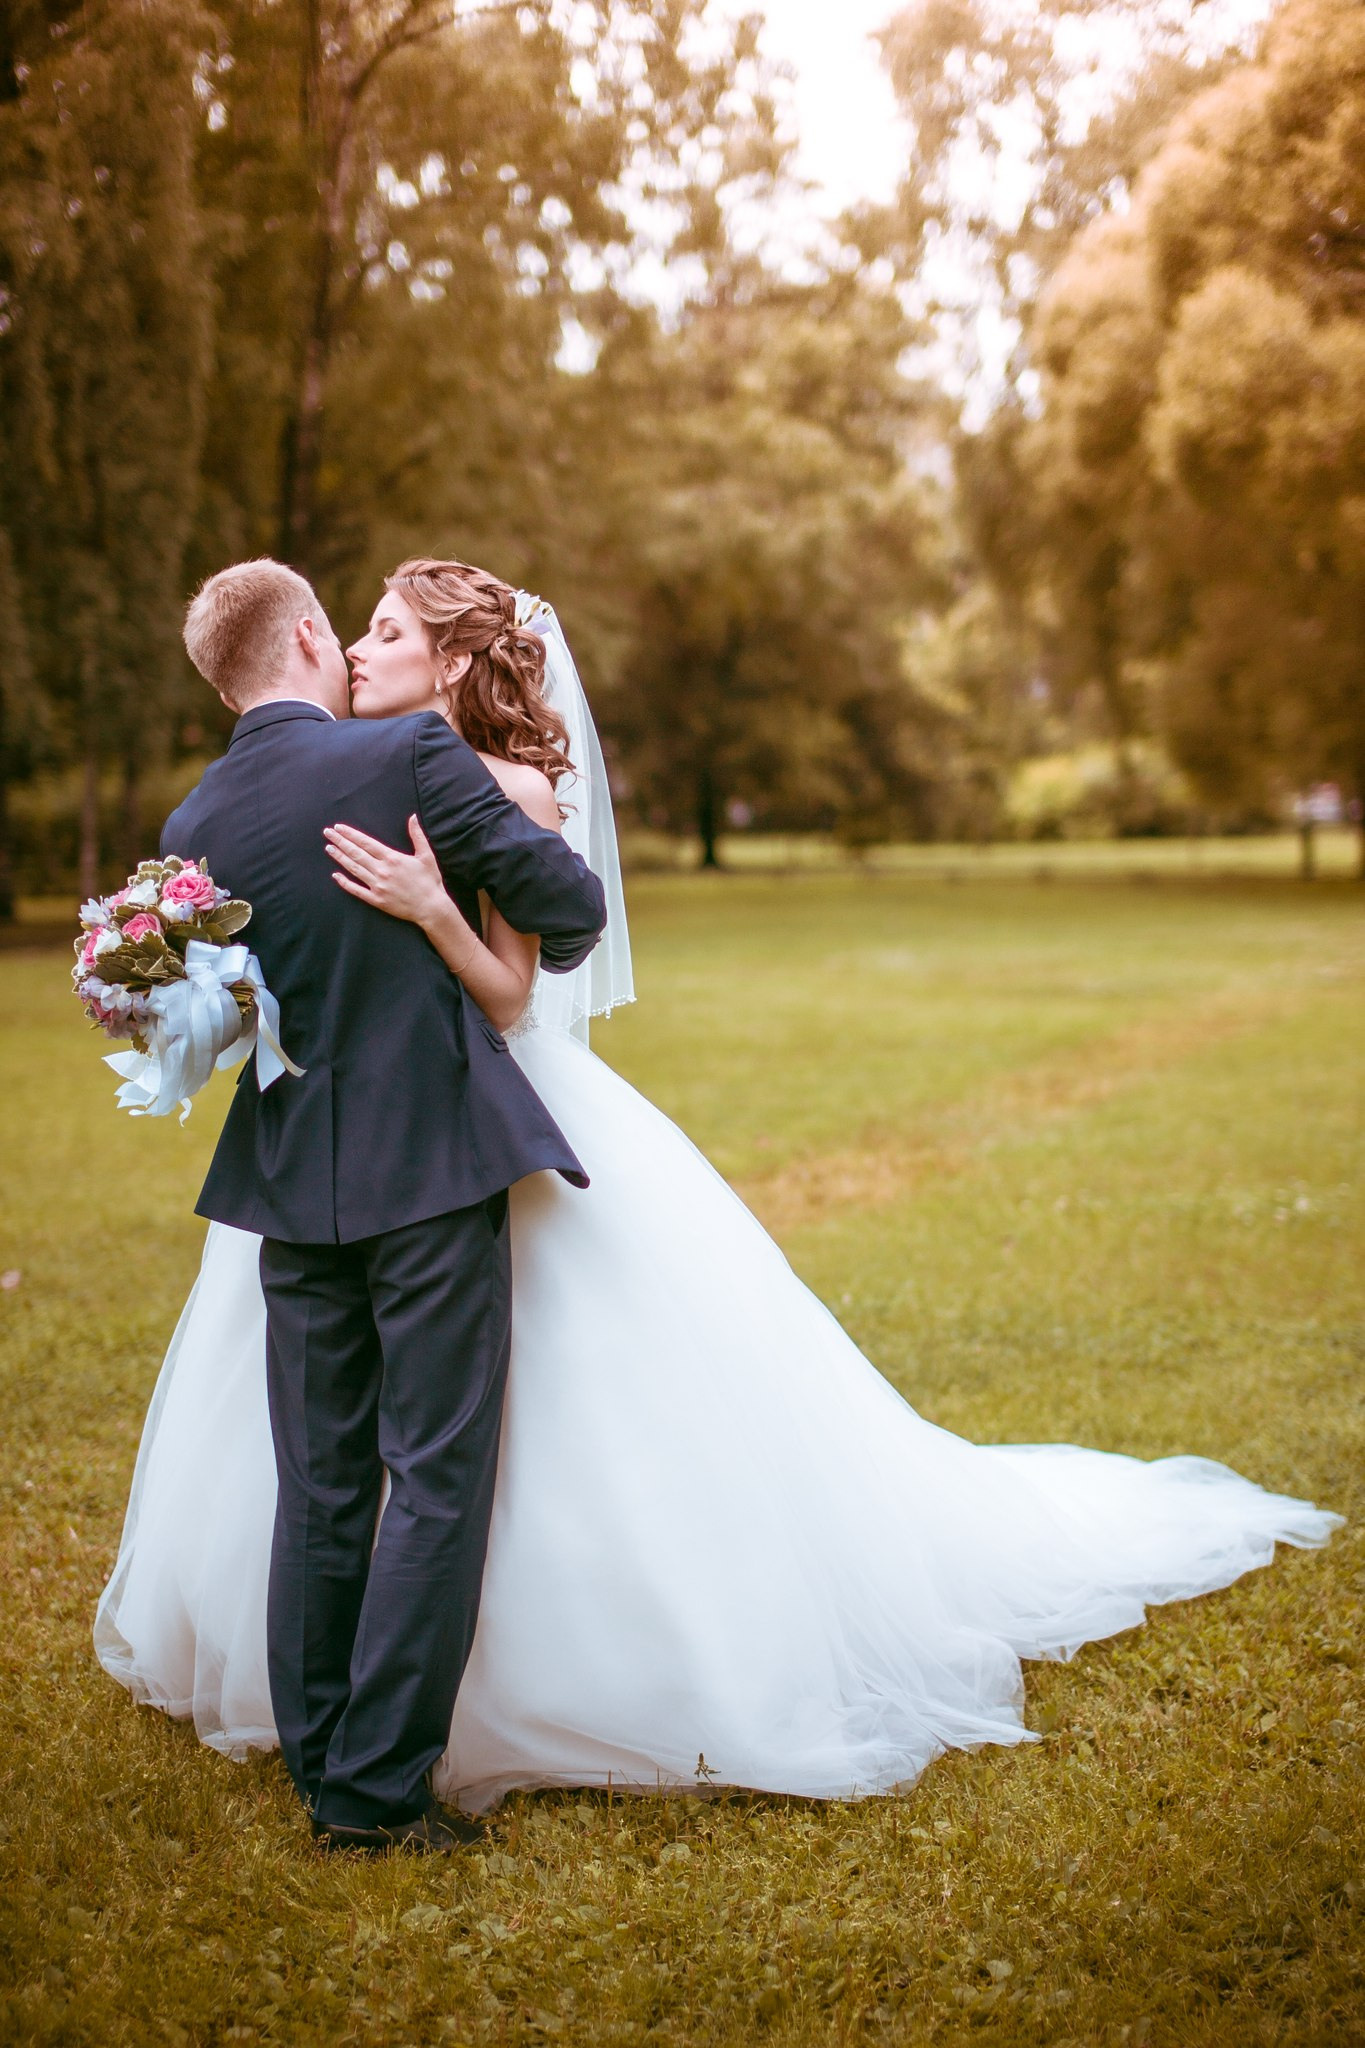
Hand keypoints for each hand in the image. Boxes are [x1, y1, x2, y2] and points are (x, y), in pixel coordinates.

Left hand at [324, 815, 451, 928]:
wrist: (431, 907)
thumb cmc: (430, 881)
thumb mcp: (426, 855)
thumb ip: (417, 835)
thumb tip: (413, 817)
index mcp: (392, 858)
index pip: (366, 843)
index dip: (351, 834)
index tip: (339, 828)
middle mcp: (382, 871)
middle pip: (356, 853)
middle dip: (340, 842)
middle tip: (327, 833)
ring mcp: (377, 886)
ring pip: (354, 869)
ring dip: (340, 858)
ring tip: (329, 848)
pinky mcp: (376, 900)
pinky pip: (356, 890)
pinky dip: (345, 883)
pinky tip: (335, 876)